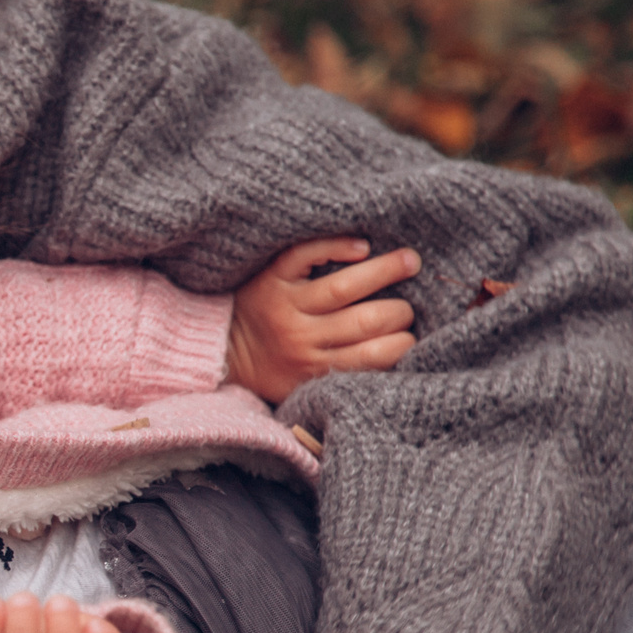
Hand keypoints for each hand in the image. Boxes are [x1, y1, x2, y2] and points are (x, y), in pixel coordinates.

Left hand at [226, 238, 420, 403]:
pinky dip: (335, 246)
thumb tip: (402, 357)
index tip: (412, 335)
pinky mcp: (271, 278)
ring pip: (343, 286)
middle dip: (399, 311)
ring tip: (410, 261)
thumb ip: (347, 375)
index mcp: (317, 369)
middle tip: (408, 305)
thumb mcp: (307, 386)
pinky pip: (306, 255)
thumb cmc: (274, 369)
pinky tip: (361, 246)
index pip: (375, 357)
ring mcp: (286, 305)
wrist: (219, 351)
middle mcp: (303, 338)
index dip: (404, 344)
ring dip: (384, 270)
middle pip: (366, 320)